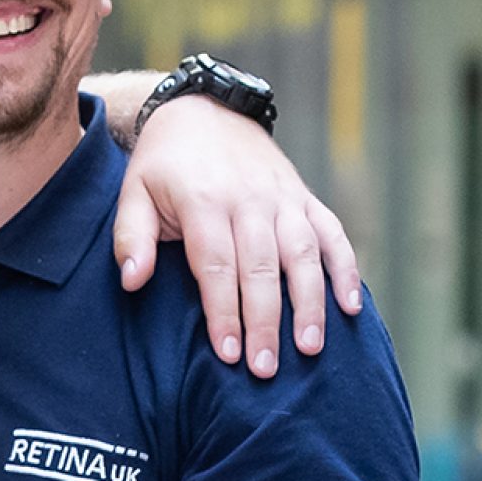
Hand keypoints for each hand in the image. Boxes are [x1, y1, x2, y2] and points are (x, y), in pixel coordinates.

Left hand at [115, 95, 360, 377]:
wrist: (202, 110)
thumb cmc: (163, 165)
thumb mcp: (133, 192)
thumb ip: (131, 237)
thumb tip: (132, 282)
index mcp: (204, 200)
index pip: (216, 266)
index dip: (223, 312)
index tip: (226, 354)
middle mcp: (249, 199)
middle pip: (261, 269)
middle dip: (264, 322)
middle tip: (265, 370)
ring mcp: (282, 198)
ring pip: (302, 255)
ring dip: (309, 303)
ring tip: (309, 348)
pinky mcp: (304, 198)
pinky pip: (332, 234)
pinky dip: (345, 268)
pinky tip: (350, 306)